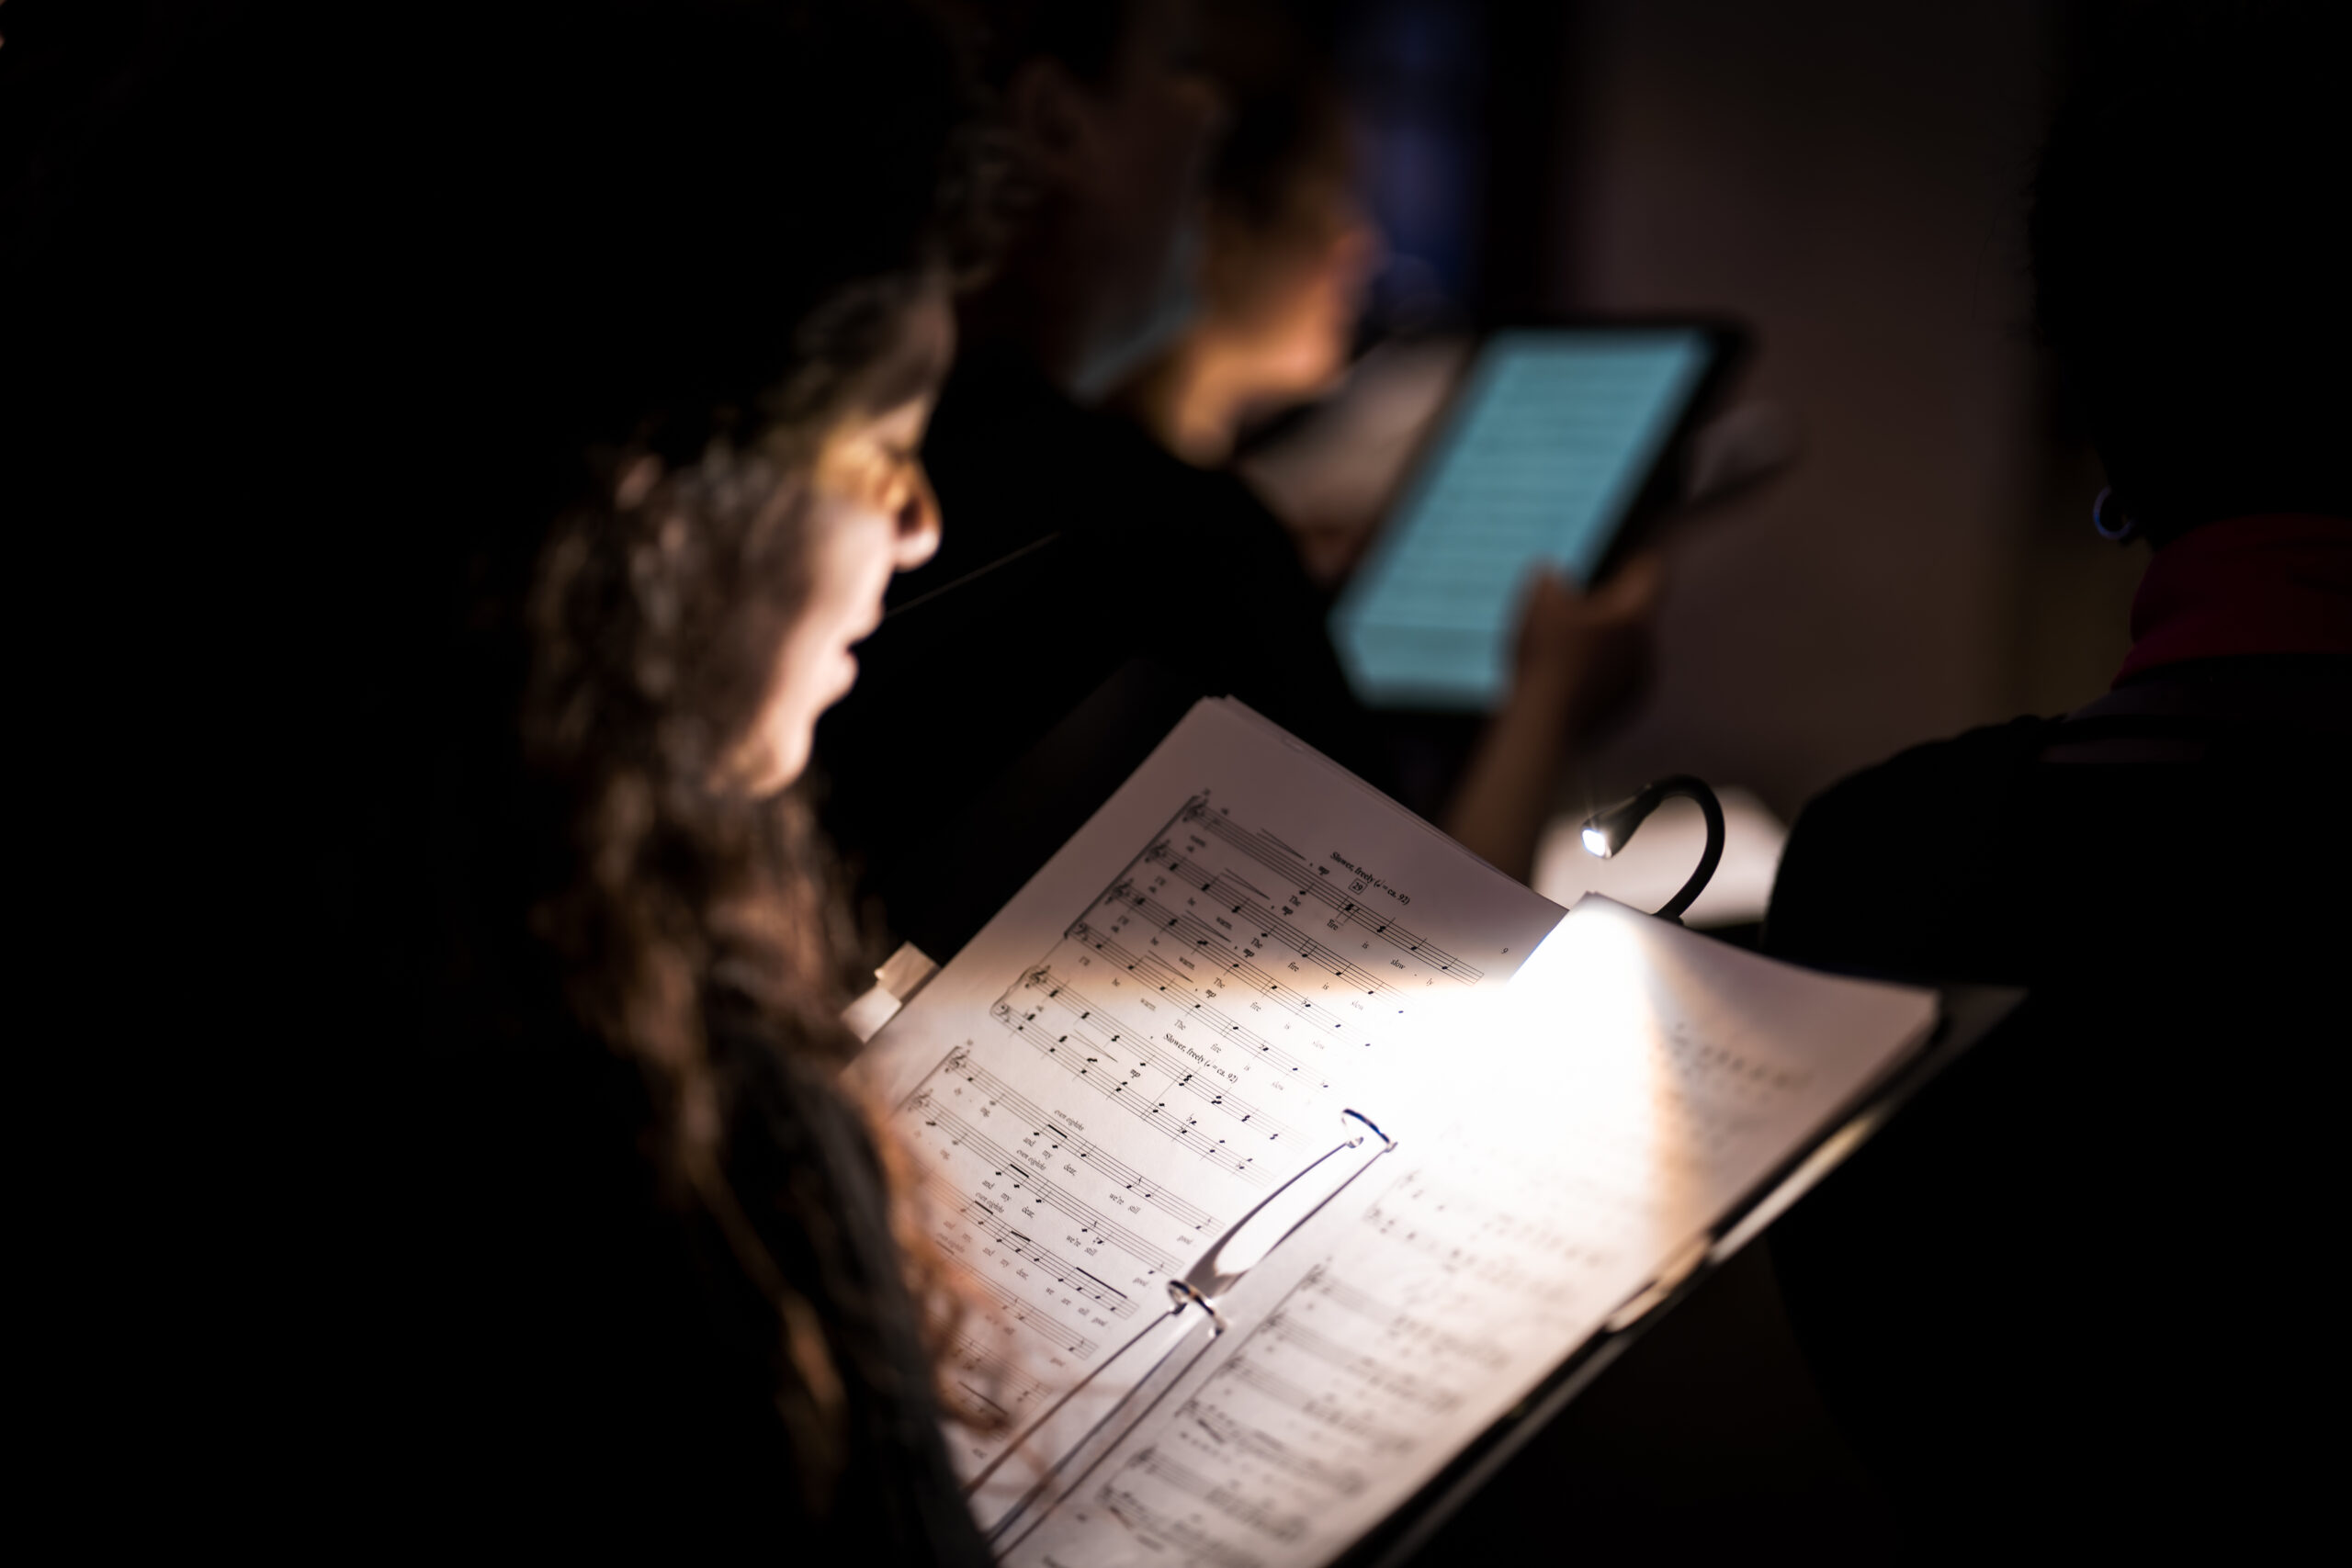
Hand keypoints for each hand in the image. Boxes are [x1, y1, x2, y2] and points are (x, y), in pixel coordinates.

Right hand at [1509, 552, 1664, 739]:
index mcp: (1634, 615)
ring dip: (1606, 643)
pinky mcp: (1625, 708)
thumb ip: (1549, 577)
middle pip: (1636, 614)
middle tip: (1583, 606)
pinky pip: (1616, 678)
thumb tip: (1551, 573)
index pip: (1651, 576)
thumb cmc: (1546, 658)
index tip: (1635, 560)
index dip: (1640, 564)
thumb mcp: (1538, 601)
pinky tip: (1569, 676)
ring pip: (1627, 649)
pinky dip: (1599, 673)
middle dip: (1613, 608)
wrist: (1544, 722)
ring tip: (1570, 646)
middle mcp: (1646, 648)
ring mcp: (1638, 681)